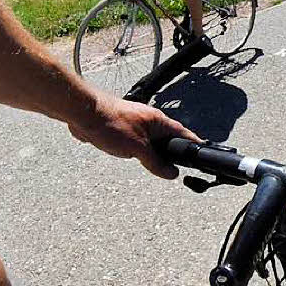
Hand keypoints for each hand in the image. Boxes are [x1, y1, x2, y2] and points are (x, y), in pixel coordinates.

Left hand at [67, 91, 202, 179]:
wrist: (83, 112)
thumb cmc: (110, 123)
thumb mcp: (137, 148)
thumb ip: (156, 162)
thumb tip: (172, 173)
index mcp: (159, 122)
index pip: (183, 134)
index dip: (194, 144)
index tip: (203, 153)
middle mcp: (149, 121)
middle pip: (167, 139)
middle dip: (170, 153)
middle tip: (173, 168)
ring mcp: (135, 123)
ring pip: (150, 141)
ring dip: (151, 153)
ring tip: (150, 165)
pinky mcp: (121, 127)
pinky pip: (136, 141)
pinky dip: (137, 150)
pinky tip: (129, 156)